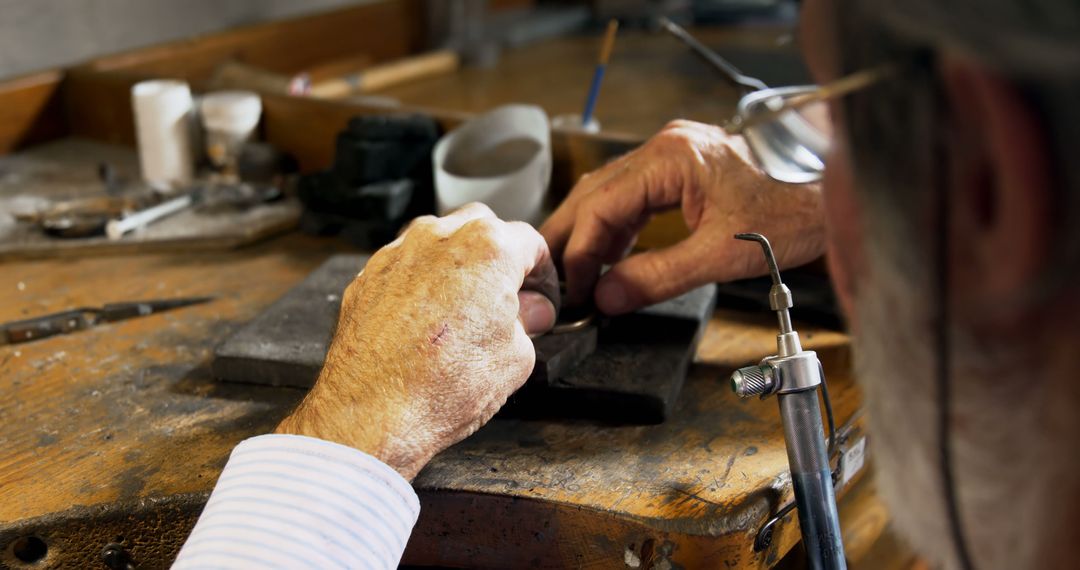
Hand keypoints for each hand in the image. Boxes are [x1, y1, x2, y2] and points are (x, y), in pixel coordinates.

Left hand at [276, 203, 558, 479]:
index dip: (543, 275)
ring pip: (440, 241)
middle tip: (505, 299)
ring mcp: (400, 252)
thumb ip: (528, 322)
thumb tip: (529, 312)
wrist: (373, 412)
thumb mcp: (516, 358)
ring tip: (463, 310)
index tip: (540, 299)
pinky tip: (426, 320)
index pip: (531, 244)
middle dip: (499, 257)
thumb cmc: (442, 387)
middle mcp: (442, 237)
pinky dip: (421, 282)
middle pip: (483, 228)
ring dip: (457, 265)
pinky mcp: (369, 275)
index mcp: (490, 248)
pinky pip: (406, 265)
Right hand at [541, 120, 824, 313]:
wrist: (833, 192)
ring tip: (574, 272)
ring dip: (592, 233)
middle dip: (570, 237)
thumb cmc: (792, 211)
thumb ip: (657, 276)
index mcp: (671, 157)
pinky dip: (617, 227)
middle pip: (596, 192)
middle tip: (548, 277)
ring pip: (611, 193)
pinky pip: (635, 196)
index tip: (574, 287)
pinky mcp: (685, 169)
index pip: (601, 203)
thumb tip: (608, 297)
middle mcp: (666, 148)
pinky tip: (611, 255)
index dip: (579, 250)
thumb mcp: (720, 255)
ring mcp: (674, 155)